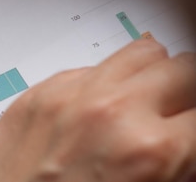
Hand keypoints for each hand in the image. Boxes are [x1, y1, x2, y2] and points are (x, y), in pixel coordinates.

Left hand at [0, 38, 195, 181]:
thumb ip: (173, 169)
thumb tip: (185, 149)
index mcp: (150, 149)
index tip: (191, 132)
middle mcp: (111, 110)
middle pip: (183, 67)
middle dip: (187, 95)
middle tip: (177, 120)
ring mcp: (70, 94)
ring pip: (141, 52)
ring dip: (152, 77)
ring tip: (144, 107)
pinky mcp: (40, 91)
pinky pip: (91, 67)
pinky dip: (104, 84)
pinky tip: (97, 113)